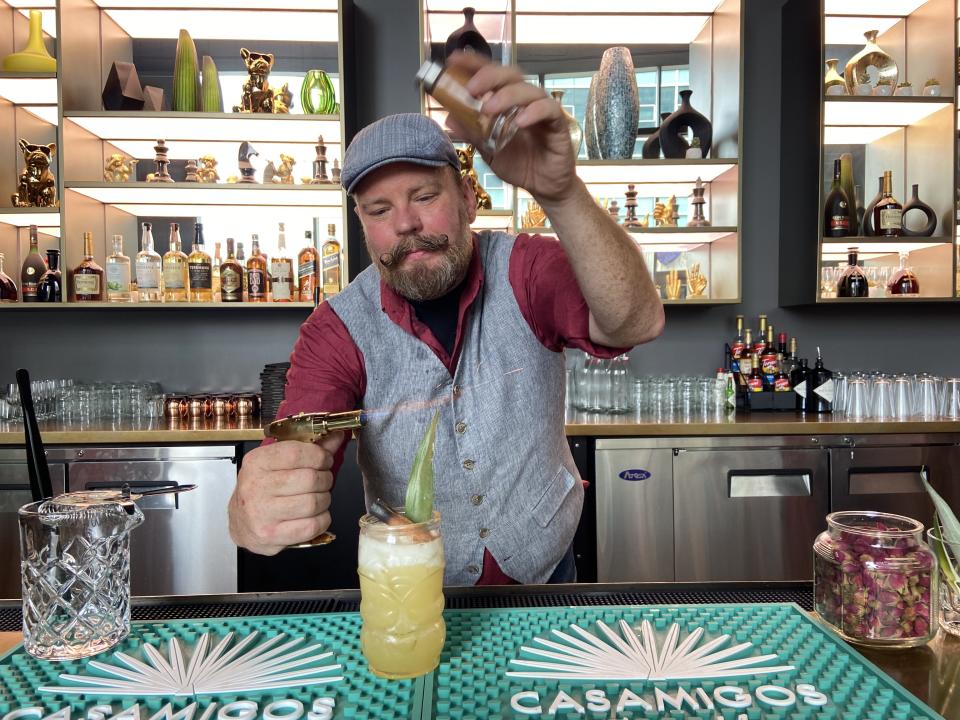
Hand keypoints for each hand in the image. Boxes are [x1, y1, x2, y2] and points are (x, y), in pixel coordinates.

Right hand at [228, 431, 343, 554]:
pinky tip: (315, 515)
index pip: (297, 453)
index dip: (320, 456)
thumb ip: (308, 449)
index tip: (325, 460)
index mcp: (257, 463)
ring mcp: (262, 513)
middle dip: (325, 479)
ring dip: (324, 500)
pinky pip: (312, 526)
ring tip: (318, 498)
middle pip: (310, 479)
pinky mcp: (271, 535)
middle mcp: (256, 487)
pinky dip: (322, 519)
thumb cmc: (262, 489)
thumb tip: (336, 436)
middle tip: (323, 481)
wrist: (242, 522)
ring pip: (313, 503)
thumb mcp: (278, 463)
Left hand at [444, 53, 576, 203]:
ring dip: (507, 96)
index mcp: (506, 102)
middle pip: (509, 75)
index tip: (453, 60)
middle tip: (472, 89)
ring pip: (528, 90)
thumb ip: (472, 134)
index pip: (491, 75)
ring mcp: (542, 109)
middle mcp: (524, 100)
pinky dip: (533, 112)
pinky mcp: (558, 123)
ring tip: (489, 108)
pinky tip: (519, 122)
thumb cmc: (519, 163)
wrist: (543, 187)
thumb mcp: (489, 150)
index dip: (473, 64)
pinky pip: (549, 109)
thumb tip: (449, 118)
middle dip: (489, 77)